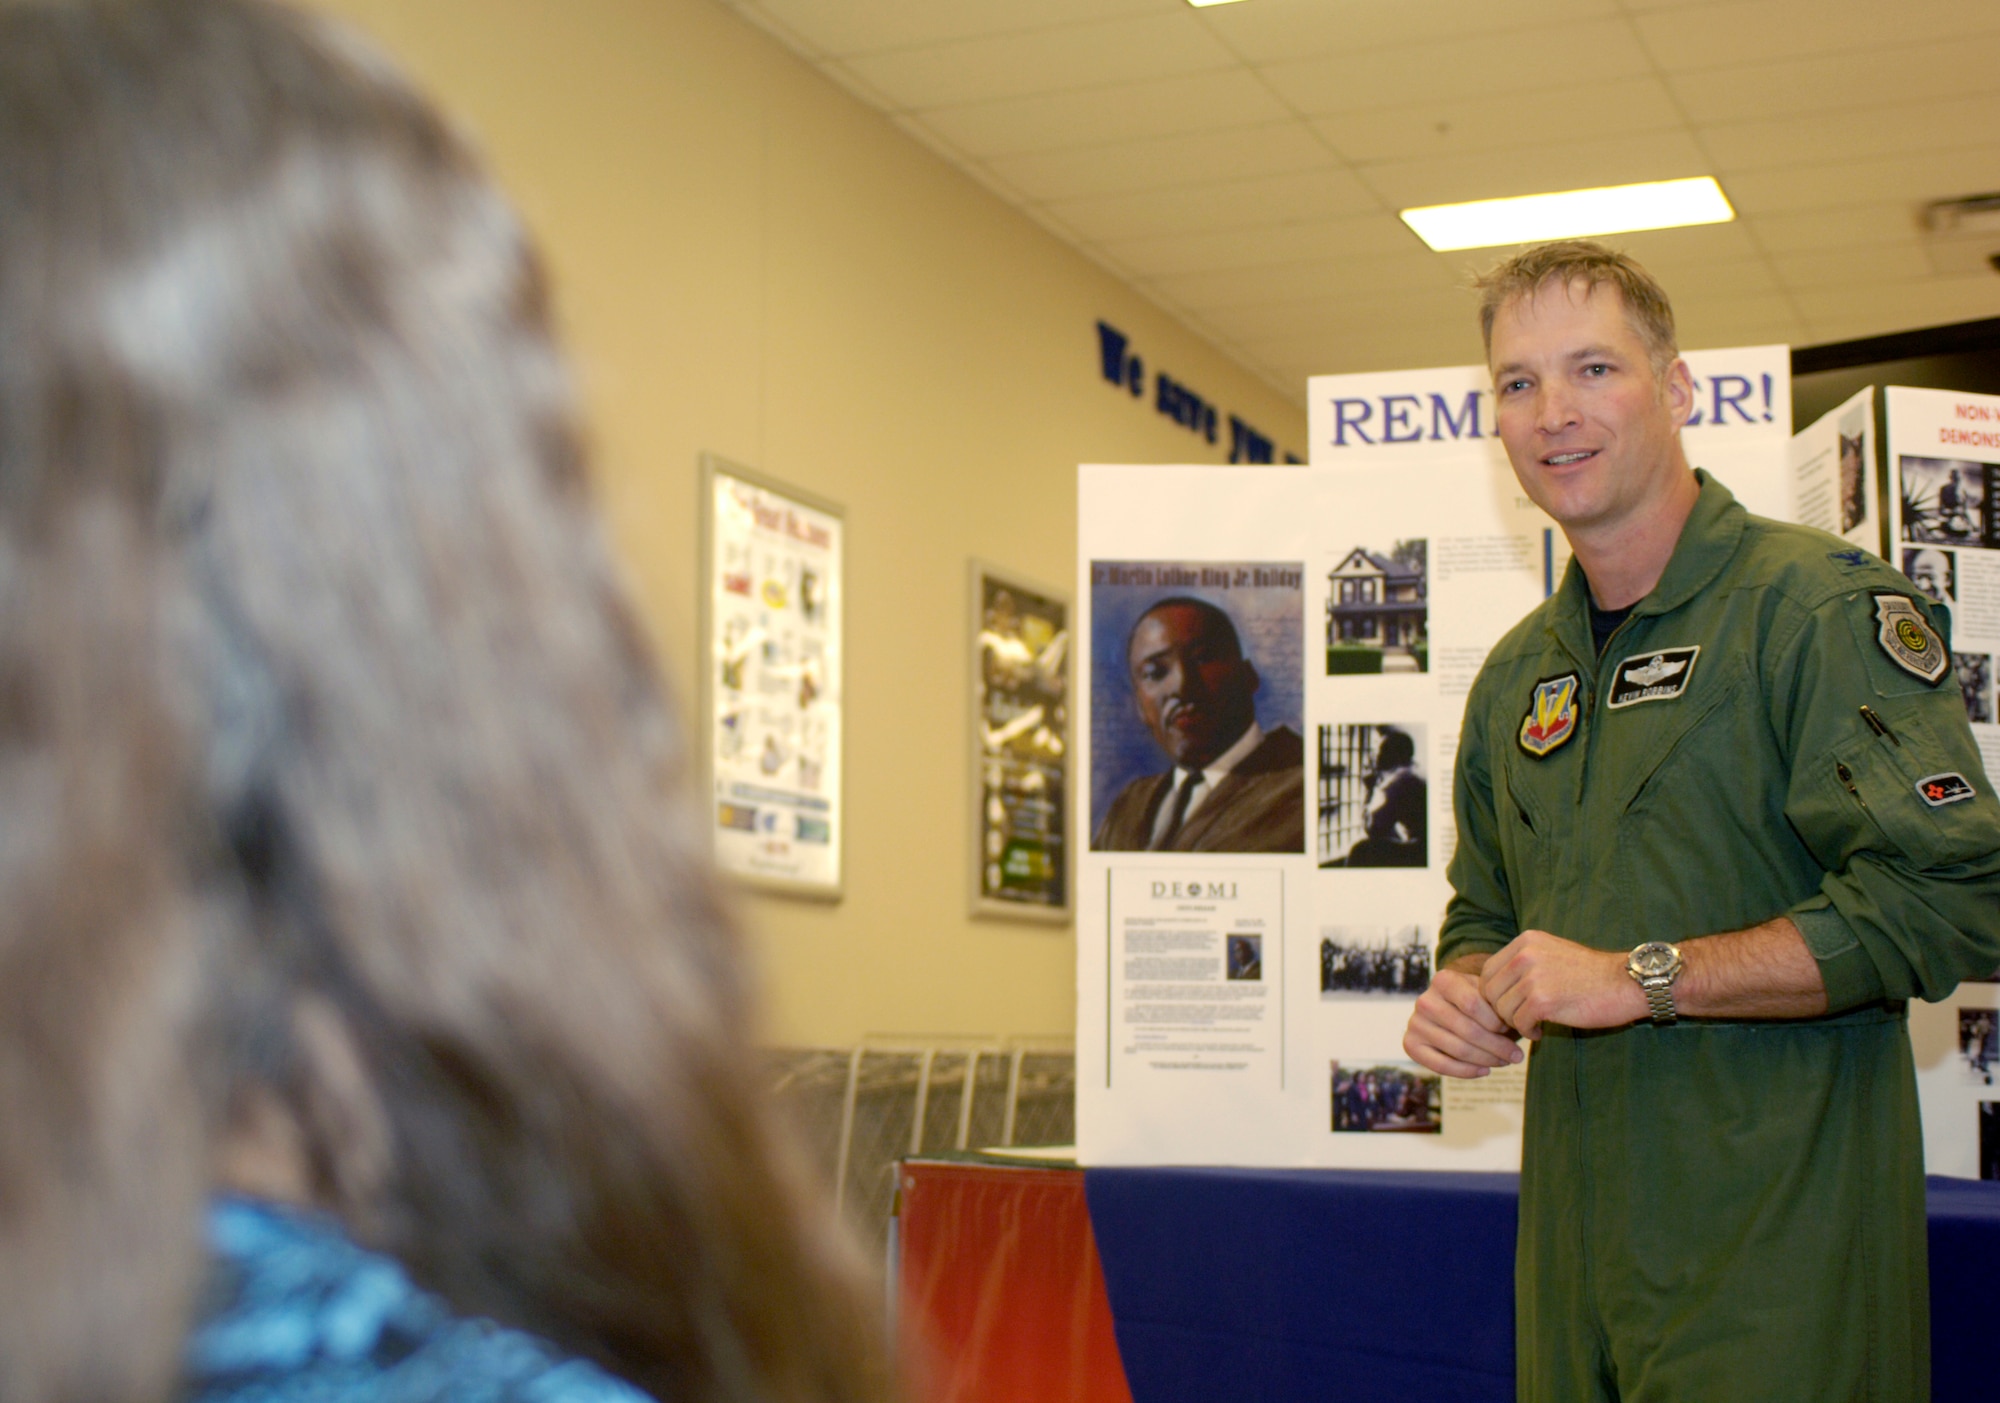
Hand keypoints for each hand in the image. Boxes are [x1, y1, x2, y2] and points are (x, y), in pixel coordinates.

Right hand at [1403, 965, 1523, 1078]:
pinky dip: (1467, 1072)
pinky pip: (1441, 1066)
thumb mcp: (1484, 992)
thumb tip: (1526, 1028)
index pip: (1472, 1004)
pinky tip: (1485, 1071)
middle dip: (1497, 1046)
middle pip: (1467, 1030)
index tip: (1513, 1029)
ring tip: (1505, 1062)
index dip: (1496, 1021)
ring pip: (1458, 1049)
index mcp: (1442, 980)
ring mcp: (1415, 1024)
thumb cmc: (1473, 1000)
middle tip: (1517, 1056)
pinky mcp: (1410, 1045)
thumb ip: (1498, 1005)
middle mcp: (1424, 1000)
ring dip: (1487, 1060)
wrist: (1446, 1007)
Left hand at [1479, 929, 1645, 1039]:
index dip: (1493, 993)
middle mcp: (1526, 955)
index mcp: (1526, 941)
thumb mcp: (1552, 953)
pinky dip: (1527, 1031)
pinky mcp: (1543, 1000)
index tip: (1508, 1006)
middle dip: (1500, 1010)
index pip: (1488, 971)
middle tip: (1518, 1020)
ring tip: (1533, 1024)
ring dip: (1515, 1023)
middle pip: (1490, 991)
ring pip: (1502, 1009)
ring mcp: (1533, 977)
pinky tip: (1540, 1031)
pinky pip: (1519, 1023)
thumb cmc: (1591, 974)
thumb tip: (1492, 985)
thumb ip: (1523, 962)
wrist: (1626, 983)